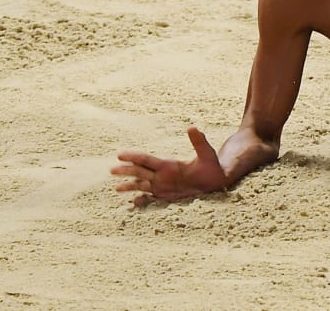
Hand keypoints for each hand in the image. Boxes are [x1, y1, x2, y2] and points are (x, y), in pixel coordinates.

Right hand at [111, 127, 226, 207]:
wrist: (217, 180)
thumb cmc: (212, 165)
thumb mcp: (206, 153)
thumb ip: (199, 141)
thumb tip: (192, 126)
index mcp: (168, 165)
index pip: (146, 160)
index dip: (133, 157)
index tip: (119, 155)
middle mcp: (162, 175)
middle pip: (140, 171)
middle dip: (126, 171)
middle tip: (111, 169)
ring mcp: (163, 185)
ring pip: (142, 185)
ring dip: (129, 186)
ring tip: (116, 188)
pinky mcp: (167, 195)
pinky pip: (151, 199)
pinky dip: (142, 201)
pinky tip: (134, 203)